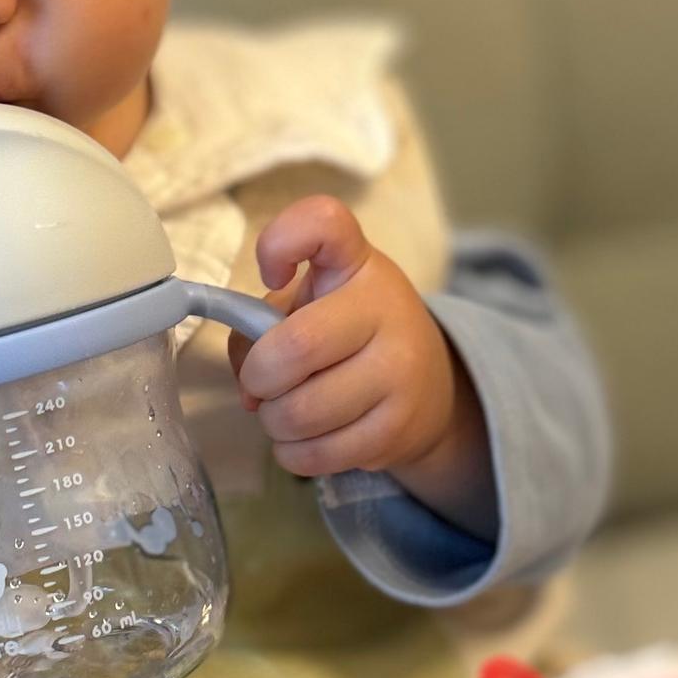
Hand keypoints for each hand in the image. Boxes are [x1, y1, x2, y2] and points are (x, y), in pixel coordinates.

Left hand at [227, 198, 496, 534]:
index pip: (324, 223)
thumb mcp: (314, 304)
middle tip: (263, 381)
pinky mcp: (397, 428)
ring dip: (274, 421)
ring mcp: (399, 372)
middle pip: (294, 348)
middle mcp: (385, 309)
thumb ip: (261, 326)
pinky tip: (304, 438)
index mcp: (357, 265)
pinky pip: (318, 454)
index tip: (270, 274)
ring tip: (285, 412)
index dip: (280, 243)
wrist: (429, 387)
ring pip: (301, 412)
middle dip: (259, 376)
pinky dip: (293, 452)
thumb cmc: (350, 335)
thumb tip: (249, 389)